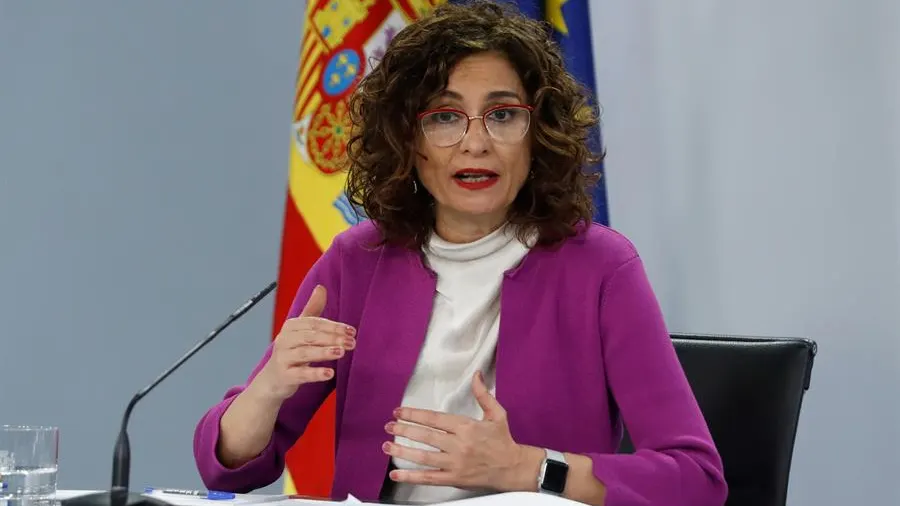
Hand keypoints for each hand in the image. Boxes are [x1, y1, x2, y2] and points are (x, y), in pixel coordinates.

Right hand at [253, 285, 354, 400]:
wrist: (272, 379)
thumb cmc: (291, 351)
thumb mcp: (301, 330)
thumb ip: (312, 310)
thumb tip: (321, 287)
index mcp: (291, 326)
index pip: (314, 323)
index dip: (333, 326)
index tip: (352, 331)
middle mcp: (284, 340)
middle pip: (311, 336)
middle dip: (332, 338)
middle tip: (352, 342)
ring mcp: (283, 358)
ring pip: (305, 352)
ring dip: (324, 352)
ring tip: (341, 352)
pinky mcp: (285, 376)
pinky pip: (301, 374)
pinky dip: (315, 373)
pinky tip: (329, 373)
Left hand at [384, 371, 537, 491]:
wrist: (512, 468)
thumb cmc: (503, 440)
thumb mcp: (497, 414)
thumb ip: (483, 394)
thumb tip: (476, 374)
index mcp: (466, 426)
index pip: (434, 418)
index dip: (414, 414)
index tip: (399, 412)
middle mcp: (459, 445)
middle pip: (426, 436)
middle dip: (404, 430)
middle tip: (389, 426)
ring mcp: (455, 463)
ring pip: (424, 457)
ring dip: (403, 451)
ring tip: (387, 445)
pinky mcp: (454, 479)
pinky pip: (429, 478)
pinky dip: (411, 476)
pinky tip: (396, 473)